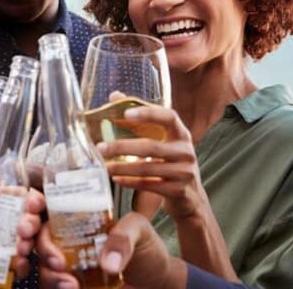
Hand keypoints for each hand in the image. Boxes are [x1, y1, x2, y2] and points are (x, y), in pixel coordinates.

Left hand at [0, 180, 42, 287]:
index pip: (17, 197)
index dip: (29, 199)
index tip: (31, 204)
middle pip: (25, 220)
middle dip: (31, 224)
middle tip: (23, 229)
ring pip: (24, 244)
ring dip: (28, 245)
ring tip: (19, 247)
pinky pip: (13, 267)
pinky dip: (20, 266)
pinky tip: (16, 263)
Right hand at [37, 212, 185, 288]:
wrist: (155, 282)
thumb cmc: (147, 249)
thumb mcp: (139, 230)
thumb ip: (124, 237)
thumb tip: (107, 263)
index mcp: (79, 215)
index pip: (47, 203)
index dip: (33, 203)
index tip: (33, 206)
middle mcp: (67, 237)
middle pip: (35, 231)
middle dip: (28, 235)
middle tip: (43, 247)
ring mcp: (66, 263)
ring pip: (39, 261)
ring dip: (46, 269)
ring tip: (67, 279)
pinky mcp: (68, 284)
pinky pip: (49, 285)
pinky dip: (53, 286)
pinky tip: (69, 287)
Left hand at [97, 105, 206, 219]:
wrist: (191, 197)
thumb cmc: (171, 163)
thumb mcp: (163, 141)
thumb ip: (141, 119)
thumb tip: (115, 95)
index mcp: (182, 134)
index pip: (169, 117)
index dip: (149, 113)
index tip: (126, 113)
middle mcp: (186, 152)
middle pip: (151, 146)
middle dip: (122, 147)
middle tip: (101, 147)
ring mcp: (184, 173)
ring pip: (147, 168)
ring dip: (122, 167)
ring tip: (104, 165)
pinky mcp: (178, 191)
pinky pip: (149, 184)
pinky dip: (130, 182)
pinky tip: (116, 178)